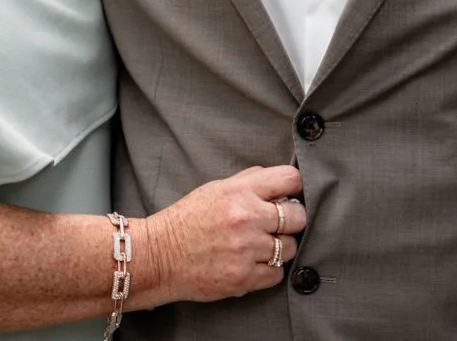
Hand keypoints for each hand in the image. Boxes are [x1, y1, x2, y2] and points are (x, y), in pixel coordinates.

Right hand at [133, 166, 305, 306]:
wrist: (158, 256)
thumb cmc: (186, 221)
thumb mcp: (214, 189)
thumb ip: (248, 181)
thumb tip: (279, 180)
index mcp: (239, 192)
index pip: (290, 179)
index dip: (295, 187)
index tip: (291, 195)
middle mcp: (246, 218)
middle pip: (298, 217)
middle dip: (291, 220)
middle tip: (277, 225)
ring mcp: (247, 249)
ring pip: (289, 247)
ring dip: (279, 248)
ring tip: (260, 247)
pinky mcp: (244, 277)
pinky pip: (277, 274)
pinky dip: (268, 271)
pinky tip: (252, 264)